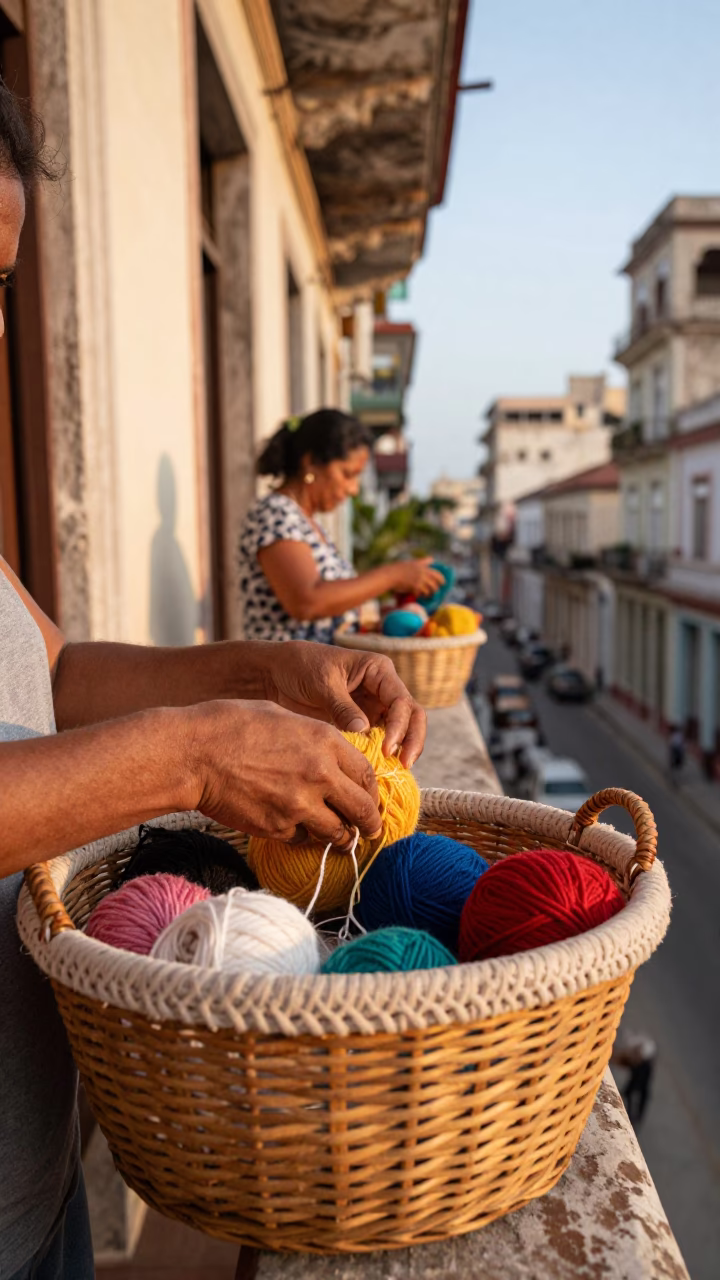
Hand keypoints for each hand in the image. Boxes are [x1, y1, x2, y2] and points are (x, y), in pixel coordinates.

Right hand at [186, 700, 381, 848]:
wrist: (194, 753)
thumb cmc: (232, 725)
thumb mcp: (284, 718)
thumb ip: (315, 740)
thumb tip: (332, 757)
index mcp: (325, 741)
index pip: (368, 774)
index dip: (373, 791)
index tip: (371, 799)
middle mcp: (320, 775)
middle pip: (362, 809)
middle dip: (370, 823)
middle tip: (372, 830)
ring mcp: (300, 805)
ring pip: (337, 832)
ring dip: (340, 835)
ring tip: (340, 837)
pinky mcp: (277, 827)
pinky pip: (302, 838)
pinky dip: (302, 836)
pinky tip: (295, 827)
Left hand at [262, 642, 425, 766]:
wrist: (276, 674)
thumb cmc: (301, 667)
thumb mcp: (322, 683)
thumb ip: (343, 706)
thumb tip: (364, 731)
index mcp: (378, 671)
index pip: (402, 701)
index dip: (399, 726)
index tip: (387, 749)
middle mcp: (382, 690)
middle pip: (412, 717)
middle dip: (412, 741)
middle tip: (403, 765)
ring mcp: (373, 708)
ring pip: (400, 732)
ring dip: (400, 752)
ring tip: (392, 773)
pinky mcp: (361, 725)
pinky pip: (378, 742)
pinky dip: (380, 757)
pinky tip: (374, 773)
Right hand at [391, 558, 445, 597]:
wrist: (390, 575)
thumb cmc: (399, 568)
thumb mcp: (412, 562)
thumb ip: (423, 562)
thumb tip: (432, 559)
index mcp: (422, 566)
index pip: (437, 573)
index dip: (441, 578)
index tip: (443, 582)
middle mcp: (423, 572)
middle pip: (436, 581)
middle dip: (437, 587)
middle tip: (436, 591)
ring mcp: (420, 580)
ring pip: (431, 588)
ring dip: (430, 592)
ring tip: (428, 595)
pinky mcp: (416, 587)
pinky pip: (423, 593)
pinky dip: (422, 595)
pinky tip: (419, 595)